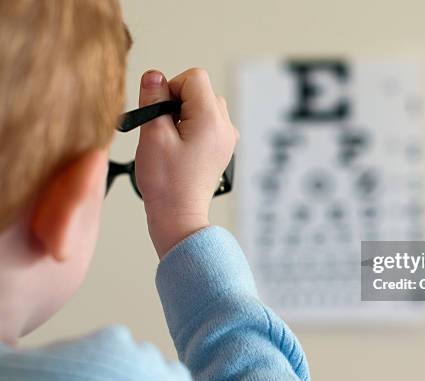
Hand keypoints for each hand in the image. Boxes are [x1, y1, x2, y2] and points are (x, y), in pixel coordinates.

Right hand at [135, 68, 237, 257]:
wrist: (179, 216)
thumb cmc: (166, 183)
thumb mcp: (153, 135)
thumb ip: (154, 99)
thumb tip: (154, 75)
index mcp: (212, 119)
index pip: (194, 78)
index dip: (171, 88)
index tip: (160, 112)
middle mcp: (226, 126)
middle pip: (201, 90)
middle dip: (178, 102)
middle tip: (164, 130)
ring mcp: (227, 139)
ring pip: (204, 106)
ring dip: (184, 115)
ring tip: (172, 141)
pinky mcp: (222, 149)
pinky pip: (208, 124)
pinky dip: (192, 127)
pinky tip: (181, 149)